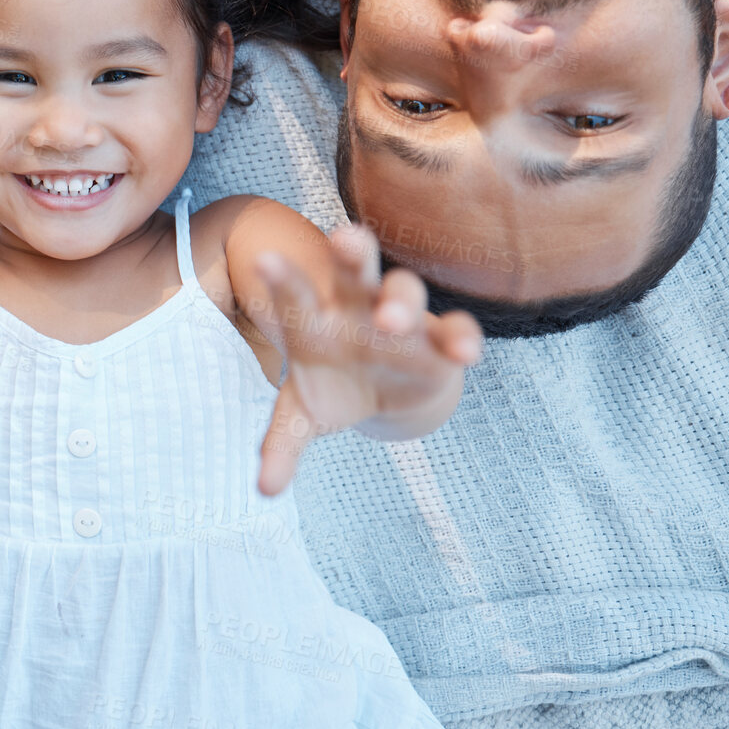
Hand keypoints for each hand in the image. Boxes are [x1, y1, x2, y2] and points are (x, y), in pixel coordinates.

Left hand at [253, 224, 481, 495]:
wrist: (383, 393)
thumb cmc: (333, 390)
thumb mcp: (303, 416)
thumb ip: (282, 444)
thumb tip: (264, 489)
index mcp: (314, 319)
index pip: (295, 294)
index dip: (282, 277)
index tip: (264, 258)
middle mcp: (358, 307)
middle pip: (354, 269)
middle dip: (352, 252)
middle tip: (345, 239)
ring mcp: (403, 319)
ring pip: (405, 292)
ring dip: (401, 301)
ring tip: (391, 319)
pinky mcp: (441, 340)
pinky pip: (457, 329)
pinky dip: (461, 338)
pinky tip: (464, 355)